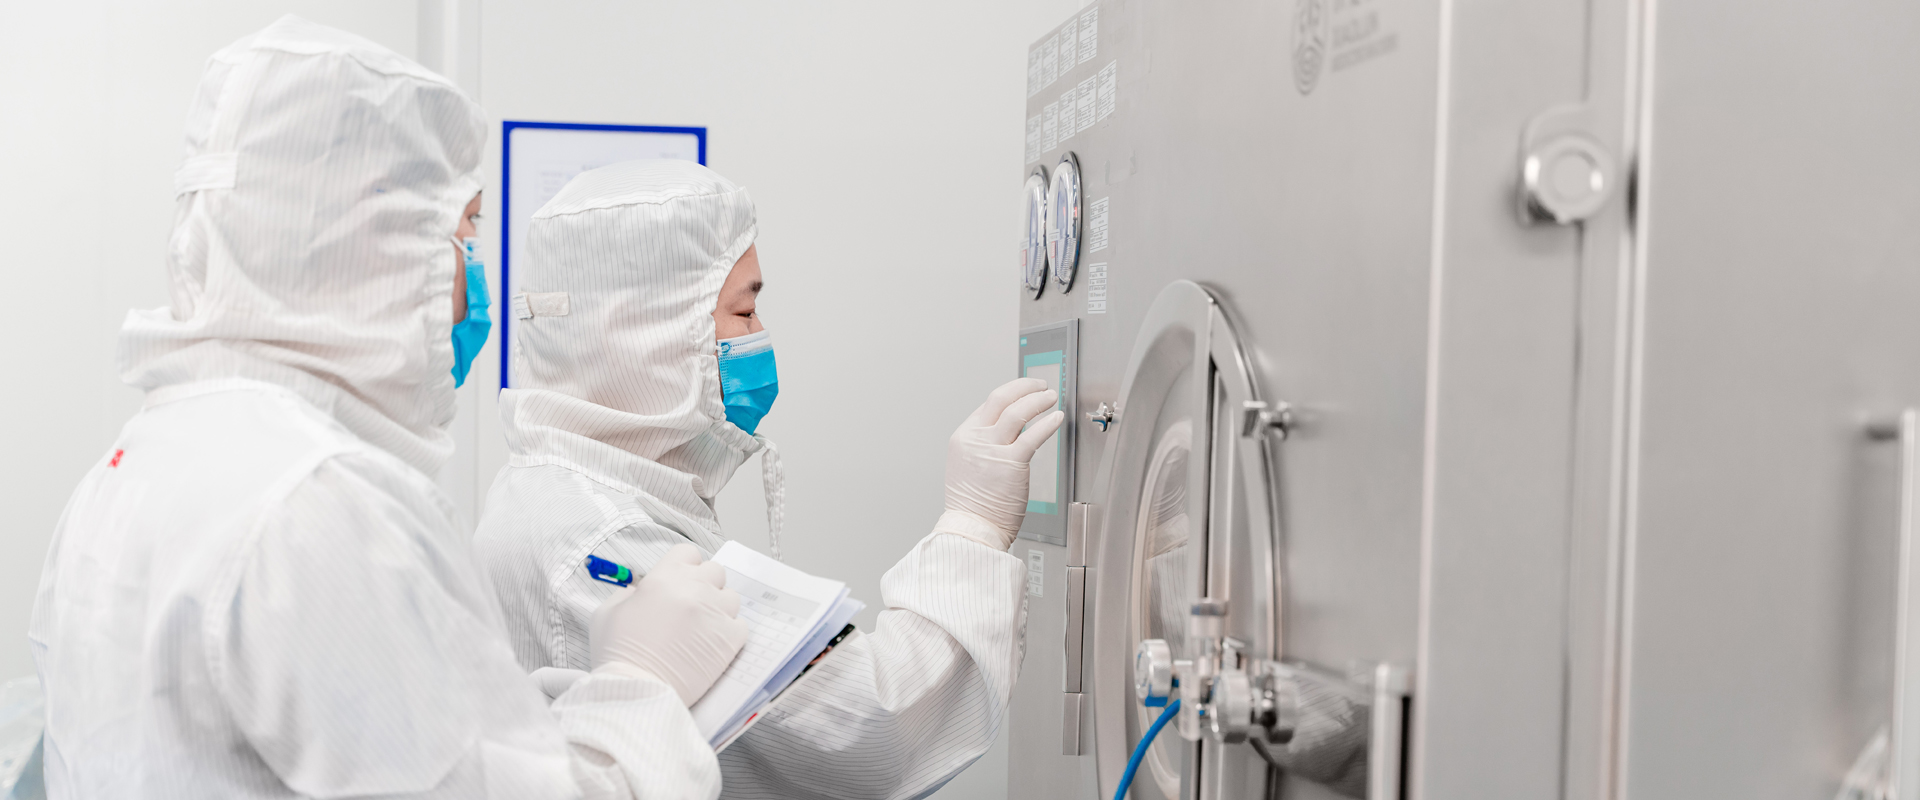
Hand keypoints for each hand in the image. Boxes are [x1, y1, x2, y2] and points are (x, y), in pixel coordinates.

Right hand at [589, 544, 749, 705]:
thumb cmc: (617, 653)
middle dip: (704, 584)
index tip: (679, 582)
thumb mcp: (608, 611)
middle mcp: (694, 588)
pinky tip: (710, 644)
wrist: (635, 689)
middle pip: (714, 571)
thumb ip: (628, 594)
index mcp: (665, 577)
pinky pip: (740, 624)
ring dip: (718, 607)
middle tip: (690, 606)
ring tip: (702, 628)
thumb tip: (641, 592)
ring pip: (731, 597)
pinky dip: (728, 632)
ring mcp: (715, 613)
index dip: (684, 566)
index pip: (688, 553)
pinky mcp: (730, 639)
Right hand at [938, 377, 1066, 549]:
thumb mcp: (969, 465)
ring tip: (1050, 397)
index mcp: (963, 437)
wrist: (972, 528)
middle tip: (1039, 385)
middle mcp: (975, 439)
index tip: (1025, 391)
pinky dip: (1047, 423)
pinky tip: (1056, 417)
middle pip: (1001, 398)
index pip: (989, 405)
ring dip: (1038, 400)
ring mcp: (992, 450)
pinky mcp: (1011, 463)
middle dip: (1024, 386)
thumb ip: (986, 444)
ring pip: (1018, 411)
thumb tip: (1012, 429)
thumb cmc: (974, 505)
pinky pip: (1033, 435)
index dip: (1011, 393)